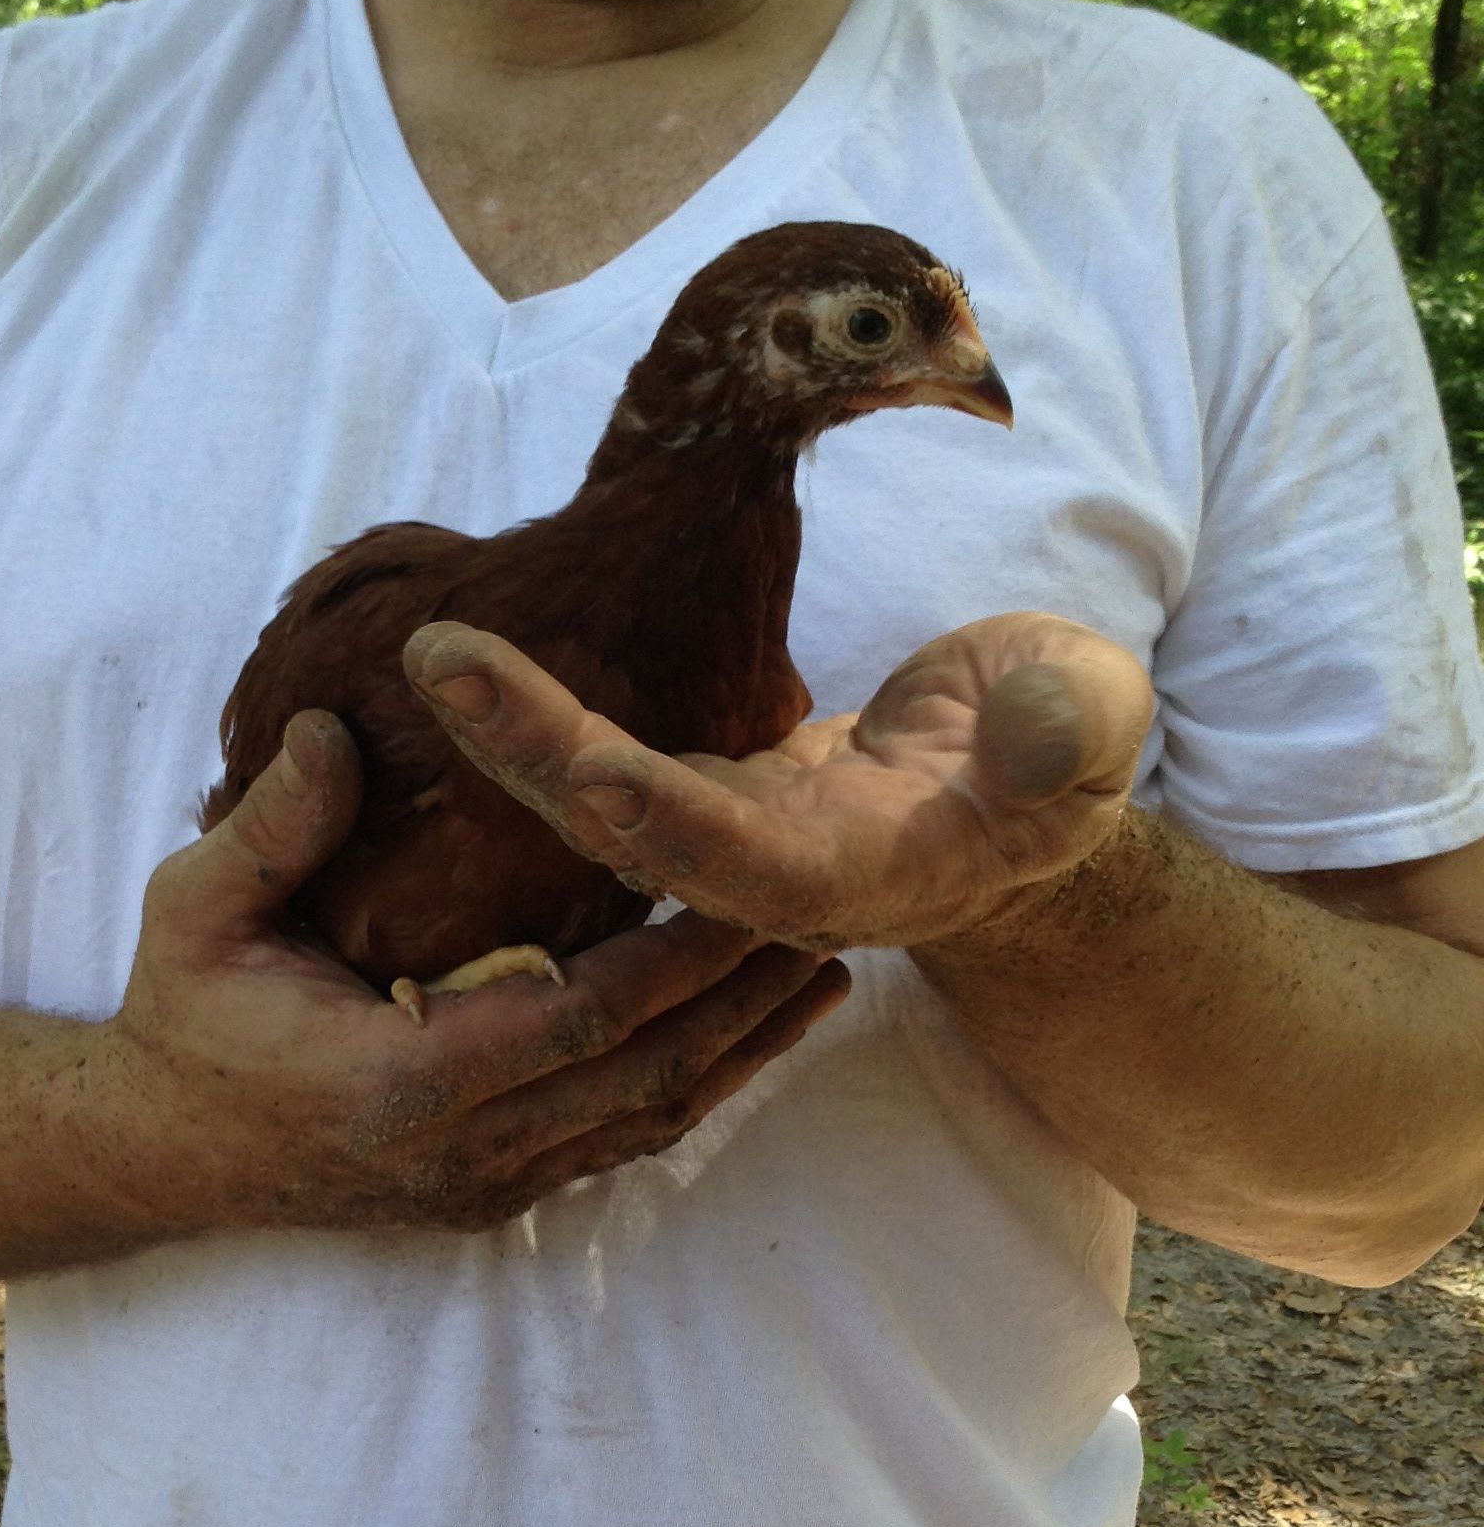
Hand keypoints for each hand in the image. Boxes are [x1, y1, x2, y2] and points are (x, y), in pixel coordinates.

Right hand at [99, 710, 849, 1233]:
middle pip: (639, 1080)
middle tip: (825, 927)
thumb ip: (270, 828)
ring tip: (821, 982)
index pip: (575, 1024)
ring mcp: (483, 1187)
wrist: (166, 1150)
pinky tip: (742, 1040)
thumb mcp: (196, 911)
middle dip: (738, 1007)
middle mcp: (459, 1152)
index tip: (747, 899)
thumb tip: (333, 733)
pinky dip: (689, 1090)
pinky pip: (616, 1146)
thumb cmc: (188, 1018)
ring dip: (737, 1056)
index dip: (672, 966)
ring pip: (644, 1124)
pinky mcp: (495, 1196)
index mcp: (398, 1083)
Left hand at [403, 614, 1154, 953]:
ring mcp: (726, 836)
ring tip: (432, 651)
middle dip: (537, 751)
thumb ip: (1073, 726)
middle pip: (633, 830)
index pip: (744, 856)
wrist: (1015, 799)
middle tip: (443, 663)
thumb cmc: (1063, 759)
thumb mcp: (1093, 728)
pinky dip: (537, 718)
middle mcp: (768, 876)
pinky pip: (603, 762)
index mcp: (858, 872)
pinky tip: (463, 667)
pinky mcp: (704, 789)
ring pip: (599, 798)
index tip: (584, 763)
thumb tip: (1036, 724)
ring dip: (514, 730)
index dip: (667, 815)